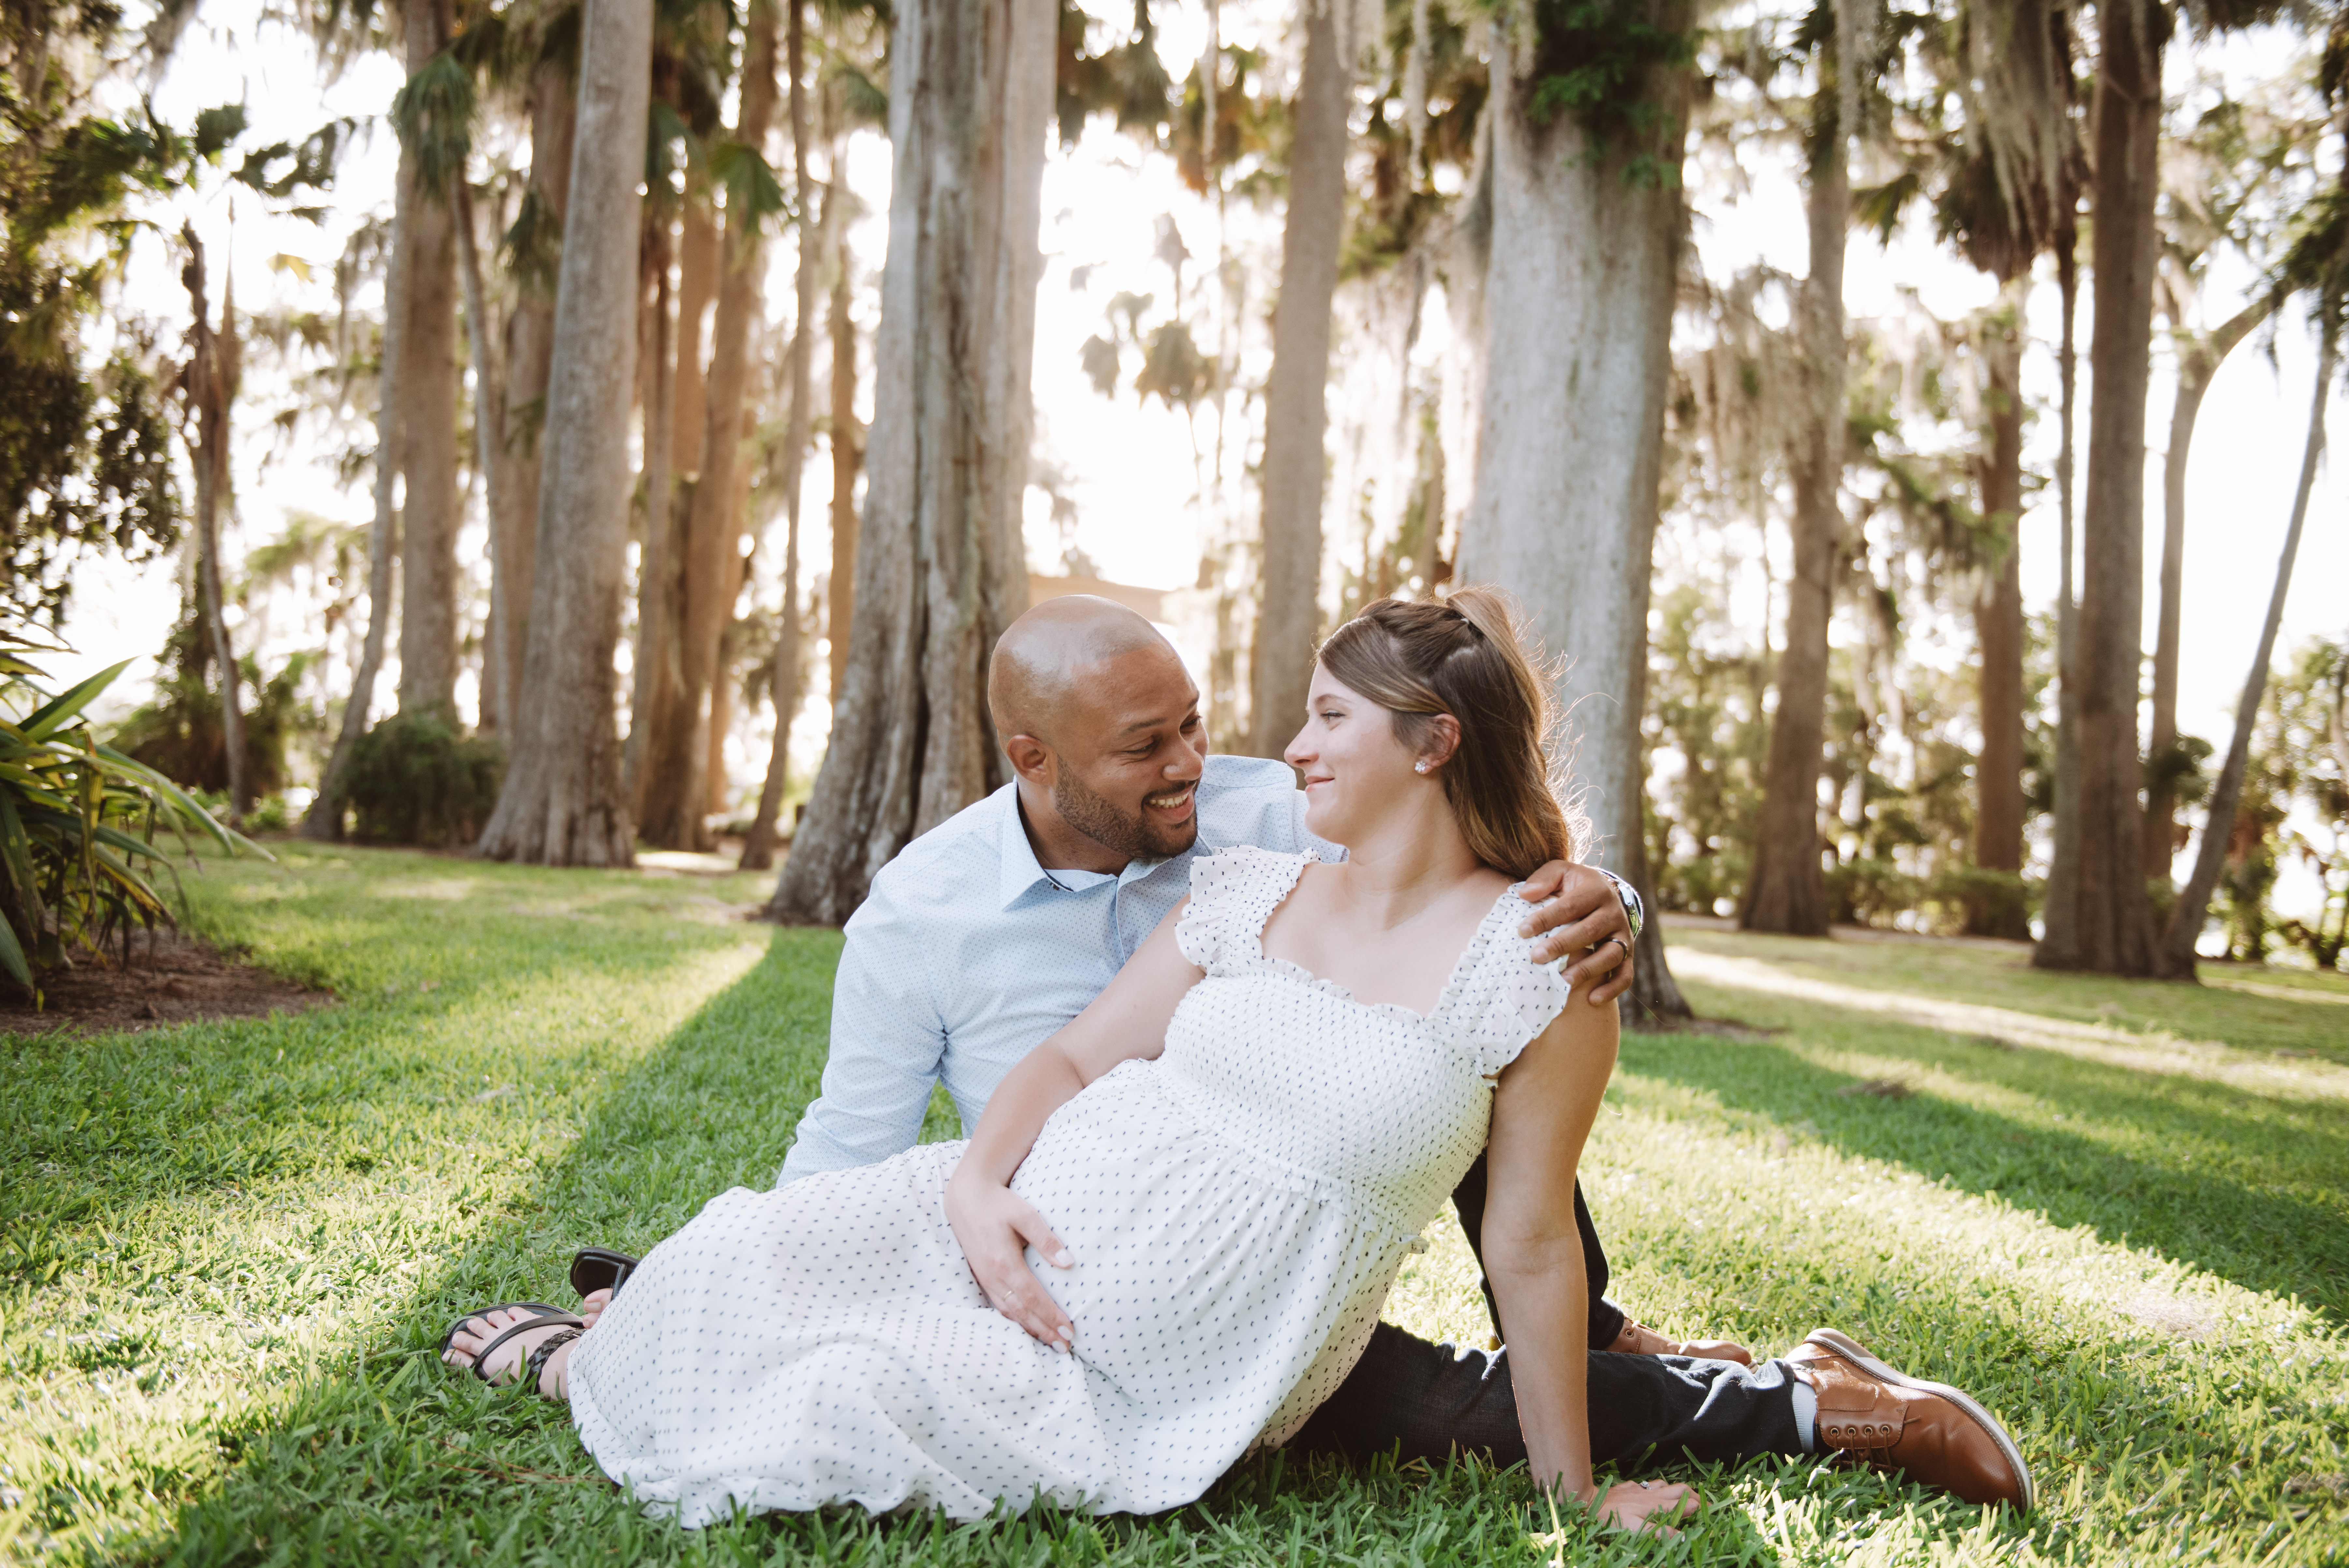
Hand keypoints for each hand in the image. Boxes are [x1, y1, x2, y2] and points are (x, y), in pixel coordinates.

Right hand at [943, 1171, 1076, 1350]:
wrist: (966, 1197)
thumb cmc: (999, 1203)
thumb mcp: (1025, 1214)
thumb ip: (1046, 1239)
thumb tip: (1068, 1262)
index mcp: (1004, 1262)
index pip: (1032, 1298)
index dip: (1051, 1317)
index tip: (1070, 1331)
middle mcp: (992, 1276)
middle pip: (1021, 1312)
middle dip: (1044, 1331)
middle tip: (1065, 1347)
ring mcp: (985, 1279)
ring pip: (1008, 1313)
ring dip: (1030, 1329)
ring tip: (1050, 1342)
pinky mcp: (982, 1277)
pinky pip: (999, 1305)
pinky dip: (1014, 1319)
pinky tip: (1026, 1325)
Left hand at [1516, 863, 1636, 1003]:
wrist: (1605, 894)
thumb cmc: (1573, 886)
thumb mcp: (1560, 873)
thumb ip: (1543, 880)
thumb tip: (1525, 895)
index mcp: (1596, 889)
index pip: (1569, 906)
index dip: (1545, 918)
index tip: (1522, 931)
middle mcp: (1613, 912)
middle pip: (1589, 930)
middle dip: (1562, 945)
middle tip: (1536, 957)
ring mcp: (1623, 934)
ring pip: (1611, 954)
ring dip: (1587, 970)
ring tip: (1563, 982)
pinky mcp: (1628, 953)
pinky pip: (1625, 974)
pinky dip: (1612, 989)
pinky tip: (1593, 1000)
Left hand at [1595, 1480, 1696, 1533]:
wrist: (1589, 1501)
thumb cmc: (1612, 1518)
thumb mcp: (1637, 1529)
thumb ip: (1660, 1532)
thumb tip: (1683, 1535)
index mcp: (1657, 1505)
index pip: (1685, 1503)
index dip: (1699, 1507)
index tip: (1708, 1512)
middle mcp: (1651, 1494)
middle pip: (1679, 1489)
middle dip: (1693, 1494)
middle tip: (1702, 1502)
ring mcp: (1640, 1489)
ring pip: (1664, 1484)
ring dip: (1675, 1489)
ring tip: (1681, 1495)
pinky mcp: (1628, 1487)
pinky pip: (1646, 1484)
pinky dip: (1654, 1488)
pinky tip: (1650, 1492)